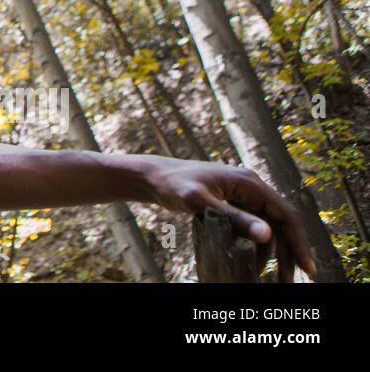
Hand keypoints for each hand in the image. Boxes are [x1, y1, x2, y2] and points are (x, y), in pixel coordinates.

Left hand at [140, 155, 316, 281]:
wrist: (154, 178)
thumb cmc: (173, 185)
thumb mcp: (201, 203)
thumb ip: (233, 217)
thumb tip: (267, 234)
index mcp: (249, 183)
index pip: (286, 215)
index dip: (299, 242)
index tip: (307, 269)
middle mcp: (251, 187)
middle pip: (280, 223)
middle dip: (287, 253)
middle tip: (289, 282)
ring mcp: (242, 195)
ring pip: (267, 227)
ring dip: (271, 253)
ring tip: (272, 278)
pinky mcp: (232, 203)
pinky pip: (252, 226)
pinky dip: (255, 245)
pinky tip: (251, 263)